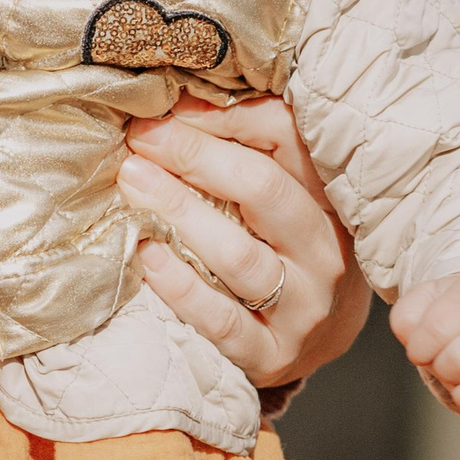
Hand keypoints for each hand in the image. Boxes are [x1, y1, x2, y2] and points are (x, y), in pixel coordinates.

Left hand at [116, 95, 368, 389]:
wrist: (319, 335)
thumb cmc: (285, 243)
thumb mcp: (284, 190)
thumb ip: (245, 145)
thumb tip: (176, 103)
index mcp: (328, 195)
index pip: (285, 137)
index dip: (223, 116)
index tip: (167, 108)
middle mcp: (324, 250)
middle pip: (263, 189)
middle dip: (194, 157)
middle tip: (140, 138)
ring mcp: (303, 307)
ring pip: (240, 255)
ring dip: (179, 212)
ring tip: (132, 181)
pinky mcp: (274, 356)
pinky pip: (223, 321)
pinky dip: (181, 287)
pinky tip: (147, 255)